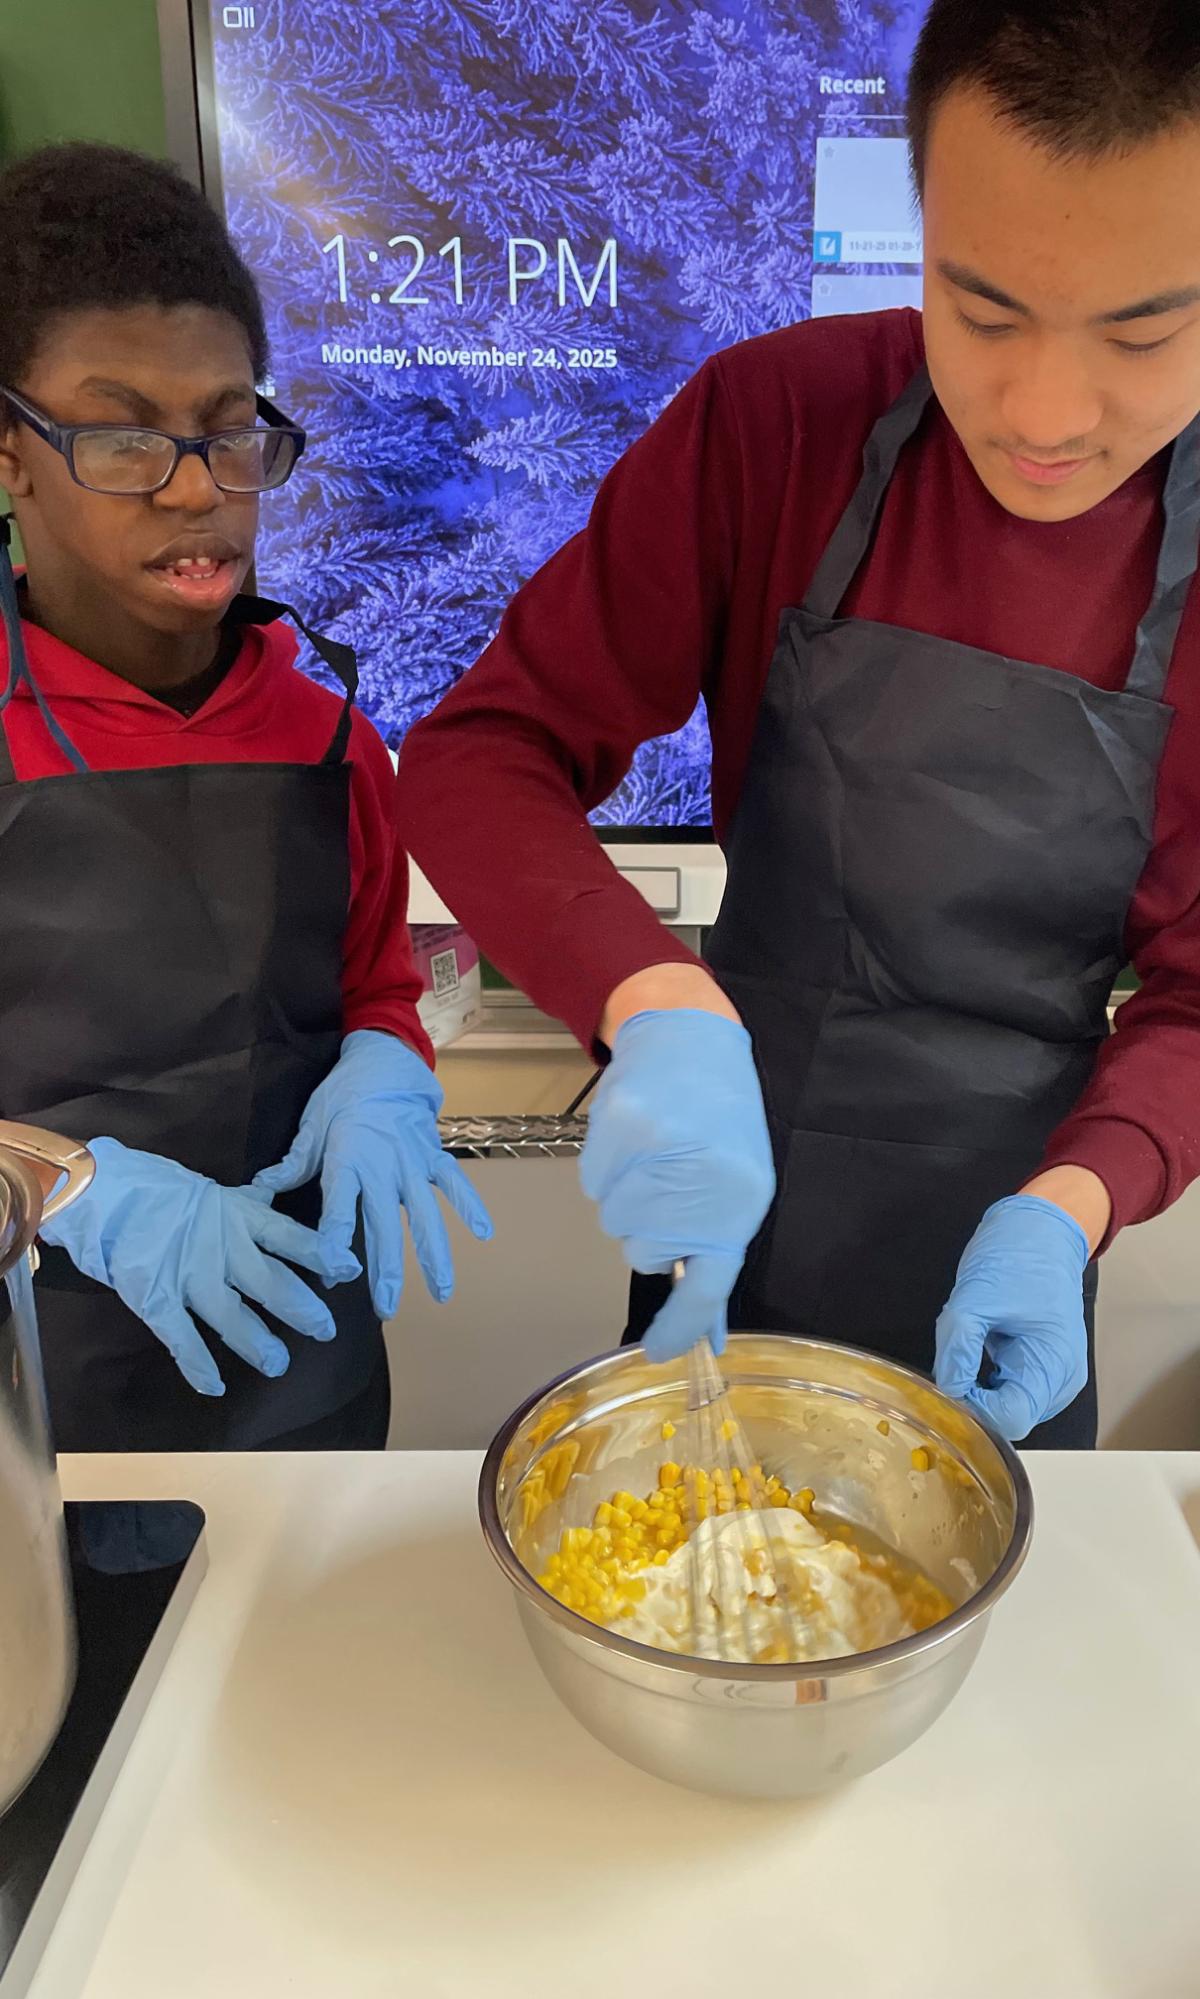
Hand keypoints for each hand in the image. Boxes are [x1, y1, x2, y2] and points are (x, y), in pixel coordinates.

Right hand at [40, 1138, 359, 1397]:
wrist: (104, 1192)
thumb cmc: (162, 1191)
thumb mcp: (216, 1192)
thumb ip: (249, 1203)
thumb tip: (276, 1196)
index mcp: (239, 1216)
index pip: (290, 1236)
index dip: (320, 1254)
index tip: (349, 1270)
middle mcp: (223, 1246)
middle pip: (271, 1282)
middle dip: (301, 1309)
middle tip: (325, 1330)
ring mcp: (190, 1274)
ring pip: (232, 1315)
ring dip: (257, 1343)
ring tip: (278, 1364)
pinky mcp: (156, 1297)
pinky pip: (181, 1337)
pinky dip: (198, 1365)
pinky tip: (215, 1387)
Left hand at [253, 1030, 492, 1316]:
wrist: (383, 1060)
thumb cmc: (342, 1094)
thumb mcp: (312, 1124)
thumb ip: (293, 1162)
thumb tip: (258, 1188)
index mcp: (347, 1162)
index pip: (339, 1212)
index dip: (336, 1247)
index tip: (334, 1278)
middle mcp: (382, 1168)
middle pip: (385, 1227)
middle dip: (386, 1270)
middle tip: (388, 1308)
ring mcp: (413, 1163)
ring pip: (426, 1216)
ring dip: (435, 1255)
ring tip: (442, 1292)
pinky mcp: (433, 1155)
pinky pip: (455, 1183)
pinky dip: (471, 1205)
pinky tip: (484, 1233)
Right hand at [580, 1009, 775, 1362]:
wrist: (688, 1032)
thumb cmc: (719, 1112)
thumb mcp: (737, 1176)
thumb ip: (714, 1238)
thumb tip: (699, 1316)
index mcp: (742, 1198)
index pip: (710, 1281)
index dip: (681, 1323)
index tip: (657, 1352)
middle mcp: (702, 1180)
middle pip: (645, 1252)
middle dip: (647, 1231)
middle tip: (664, 1188)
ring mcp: (658, 1153)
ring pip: (615, 1219)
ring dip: (626, 1198)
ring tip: (653, 1154)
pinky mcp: (619, 1129)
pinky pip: (595, 1184)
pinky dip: (607, 1170)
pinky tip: (633, 1139)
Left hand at [934, 1195, 1090, 1440]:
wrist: (1043, 1233)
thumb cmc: (1017, 1259)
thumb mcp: (975, 1298)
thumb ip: (958, 1346)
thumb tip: (946, 1388)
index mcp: (1053, 1365)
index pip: (1010, 1419)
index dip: (974, 1409)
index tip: (949, 1384)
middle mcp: (1060, 1381)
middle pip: (1009, 1417)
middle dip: (975, 1398)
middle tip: (952, 1361)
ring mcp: (1055, 1376)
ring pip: (1007, 1405)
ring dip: (980, 1387)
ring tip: (971, 1345)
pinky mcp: (1043, 1367)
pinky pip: (1010, 1388)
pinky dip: (988, 1378)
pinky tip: (980, 1348)